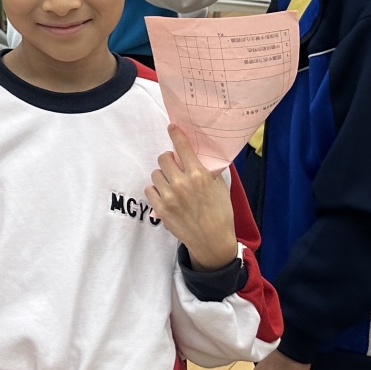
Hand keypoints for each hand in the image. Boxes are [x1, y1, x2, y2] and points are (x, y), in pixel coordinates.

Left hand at [148, 126, 236, 271]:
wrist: (212, 241)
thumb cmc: (220, 213)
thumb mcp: (220, 187)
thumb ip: (208, 170)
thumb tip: (198, 155)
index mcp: (199, 174)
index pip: (182, 147)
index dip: (176, 134)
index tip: (172, 128)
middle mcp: (182, 183)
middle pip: (164, 158)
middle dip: (169, 160)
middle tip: (176, 168)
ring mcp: (169, 196)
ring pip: (155, 173)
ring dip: (163, 176)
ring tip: (172, 185)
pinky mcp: (160, 209)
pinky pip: (149, 189)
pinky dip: (156, 190)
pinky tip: (166, 195)